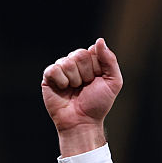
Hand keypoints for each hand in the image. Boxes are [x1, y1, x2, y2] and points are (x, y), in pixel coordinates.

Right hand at [41, 38, 123, 155]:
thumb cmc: (97, 104)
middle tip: (85, 87)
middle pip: (79, 54)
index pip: (92, 51)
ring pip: (67, 62)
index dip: (97, 67)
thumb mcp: (113, 82)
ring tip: (74, 90)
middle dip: (86, 74)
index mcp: (91, 62)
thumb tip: (99, 40)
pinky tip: (63, 89)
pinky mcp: (49, 76)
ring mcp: (62, 69)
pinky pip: (54, 69)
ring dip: (74, 80)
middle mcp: (75, 63)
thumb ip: (110, 60)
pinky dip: (61, 82)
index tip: (97, 80)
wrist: (82, 121)